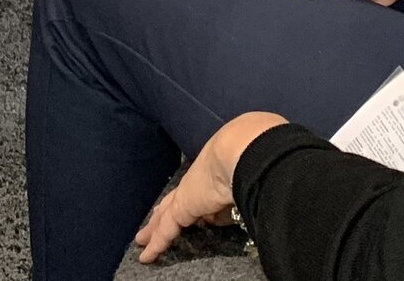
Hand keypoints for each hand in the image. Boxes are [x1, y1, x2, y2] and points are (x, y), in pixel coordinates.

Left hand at [134, 113, 287, 263]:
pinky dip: (156, 244)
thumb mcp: (255, 176)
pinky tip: (146, 256)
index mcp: (220, 166)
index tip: (200, 213)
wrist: (246, 146)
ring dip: (155, 226)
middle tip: (157, 218)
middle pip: (179, 198)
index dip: (200, 199)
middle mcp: (201, 178)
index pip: (206, 188)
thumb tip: (236, 209)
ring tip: (144, 237)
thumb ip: (244, 193)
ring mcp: (189, 191)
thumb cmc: (260, 153)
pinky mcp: (181, 207)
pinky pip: (166, 229)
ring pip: (167, 212)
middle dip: (167, 210)